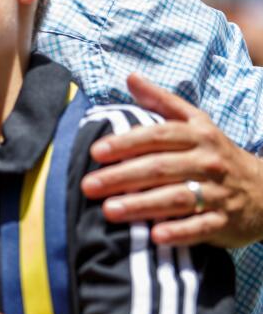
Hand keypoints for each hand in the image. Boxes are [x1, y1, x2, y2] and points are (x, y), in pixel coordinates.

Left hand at [81, 73, 262, 246]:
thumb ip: (161, 101)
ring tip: (109, 211)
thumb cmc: (215, 152)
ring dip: (141, 205)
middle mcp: (207, 162)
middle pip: (160, 168)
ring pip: (177, 198)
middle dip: (121, 177)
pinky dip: (179, 233)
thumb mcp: (195, 122)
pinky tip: (154, 236)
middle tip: (88, 185)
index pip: (157, 136)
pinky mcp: (225, 222)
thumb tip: (130, 77)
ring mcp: (218, 193)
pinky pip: (201, 228)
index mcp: (197, 136)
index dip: (125, 143)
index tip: (95, 152)